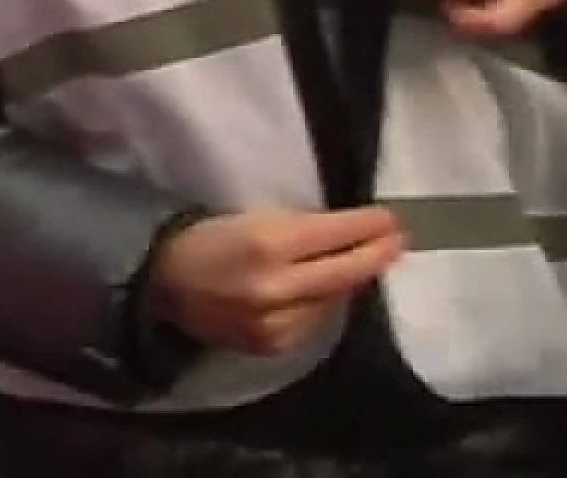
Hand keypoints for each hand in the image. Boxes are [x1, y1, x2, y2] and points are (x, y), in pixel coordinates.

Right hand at [148, 208, 403, 354]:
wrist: (166, 286)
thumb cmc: (213, 239)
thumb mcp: (257, 218)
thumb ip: (306, 228)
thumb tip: (357, 233)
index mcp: (268, 245)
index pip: (335, 235)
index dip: (369, 227)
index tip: (392, 220)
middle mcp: (276, 288)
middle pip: (345, 272)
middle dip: (376, 255)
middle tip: (400, 241)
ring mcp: (275, 323)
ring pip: (334, 300)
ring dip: (351, 280)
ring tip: (365, 262)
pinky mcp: (272, 346)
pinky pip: (315, 322)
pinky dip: (326, 303)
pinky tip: (330, 289)